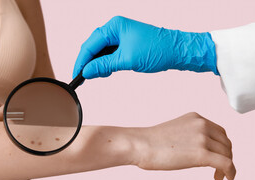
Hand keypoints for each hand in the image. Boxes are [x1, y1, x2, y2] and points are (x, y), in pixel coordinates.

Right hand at [73, 16, 218, 79]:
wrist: (178, 51)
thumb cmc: (157, 50)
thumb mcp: (126, 60)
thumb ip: (104, 65)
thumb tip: (87, 71)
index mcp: (114, 26)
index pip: (90, 44)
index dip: (82, 60)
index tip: (76, 74)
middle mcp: (116, 28)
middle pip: (93, 46)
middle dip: (88, 63)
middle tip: (84, 78)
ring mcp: (121, 35)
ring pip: (101, 51)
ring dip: (97, 64)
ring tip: (96, 76)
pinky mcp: (126, 43)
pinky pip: (109, 53)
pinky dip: (105, 63)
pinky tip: (106, 71)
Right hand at [128, 112, 234, 179]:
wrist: (139, 145)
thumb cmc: (149, 142)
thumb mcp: (174, 131)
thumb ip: (188, 135)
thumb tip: (194, 150)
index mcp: (195, 118)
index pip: (219, 132)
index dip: (221, 146)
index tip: (217, 157)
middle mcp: (202, 125)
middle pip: (226, 142)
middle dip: (226, 156)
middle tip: (219, 169)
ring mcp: (202, 138)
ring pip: (227, 154)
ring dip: (227, 166)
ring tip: (218, 176)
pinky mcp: (202, 154)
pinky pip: (226, 163)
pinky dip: (230, 172)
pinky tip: (225, 178)